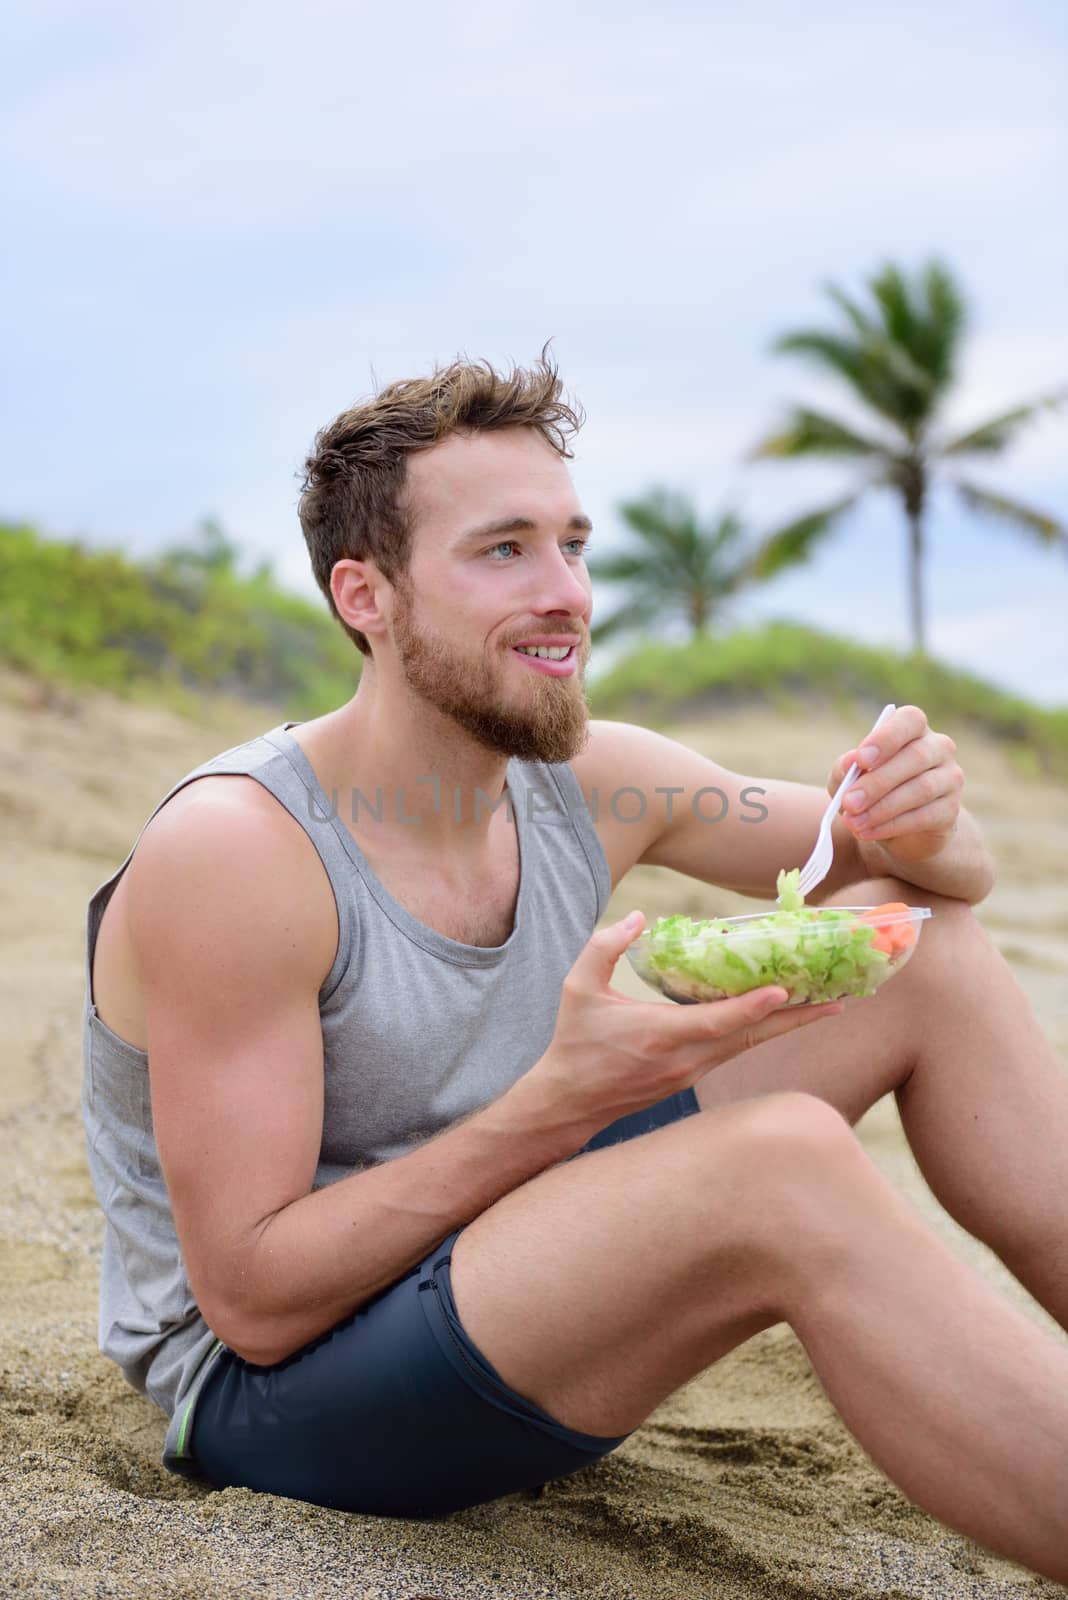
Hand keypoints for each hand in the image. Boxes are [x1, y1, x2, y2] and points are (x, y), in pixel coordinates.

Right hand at [527, 912, 844, 1137]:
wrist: (569, 1102)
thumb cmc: (573, 1043)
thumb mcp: (578, 988)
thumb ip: (605, 946)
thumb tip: (640, 917)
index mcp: (659, 1036)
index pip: (717, 1022)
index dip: (752, 1007)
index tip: (785, 991)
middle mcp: (685, 1059)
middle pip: (752, 1039)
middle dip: (798, 1020)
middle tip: (839, 1001)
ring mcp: (691, 1073)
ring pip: (749, 1046)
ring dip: (787, 1026)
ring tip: (825, 1005)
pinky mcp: (691, 1078)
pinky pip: (736, 1051)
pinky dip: (762, 1033)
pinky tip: (779, 1018)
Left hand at [830, 703, 964, 864]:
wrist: (895, 827)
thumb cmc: (870, 790)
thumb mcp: (848, 778)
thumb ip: (845, 768)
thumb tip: (850, 761)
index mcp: (913, 729)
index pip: (910, 720)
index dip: (886, 738)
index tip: (860, 760)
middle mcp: (939, 747)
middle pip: (916, 756)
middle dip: (878, 782)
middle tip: (849, 802)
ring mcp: (950, 778)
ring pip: (922, 788)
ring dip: (883, 808)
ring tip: (854, 822)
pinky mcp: (951, 810)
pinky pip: (925, 816)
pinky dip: (893, 825)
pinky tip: (868, 832)